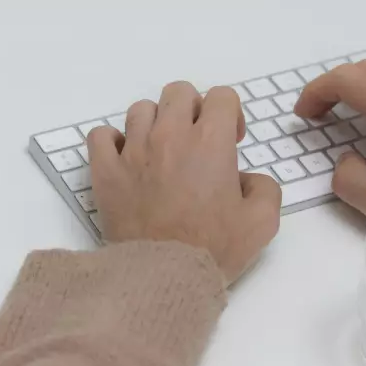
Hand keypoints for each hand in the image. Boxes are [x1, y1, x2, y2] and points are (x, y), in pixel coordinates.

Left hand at [87, 82, 282, 284]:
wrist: (163, 273)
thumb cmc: (213, 248)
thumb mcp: (261, 222)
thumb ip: (264, 187)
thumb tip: (246, 178)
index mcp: (210, 141)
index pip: (221, 96)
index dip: (230, 114)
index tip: (229, 142)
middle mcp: (169, 135)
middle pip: (179, 92)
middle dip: (193, 110)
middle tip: (197, 142)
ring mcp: (132, 150)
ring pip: (141, 109)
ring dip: (155, 124)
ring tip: (161, 152)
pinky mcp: (105, 169)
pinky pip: (100, 135)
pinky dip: (112, 141)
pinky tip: (125, 159)